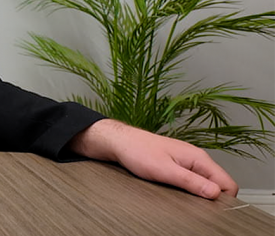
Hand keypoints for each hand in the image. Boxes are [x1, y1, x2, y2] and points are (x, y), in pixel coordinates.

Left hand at [68, 119, 237, 199]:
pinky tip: (177, 190)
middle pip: (218, 184)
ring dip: (199, 193)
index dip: (223, 199)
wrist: (120, 142)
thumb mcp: (165, 171)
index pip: (228, 183)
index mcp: (198, 158)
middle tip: (193, 204)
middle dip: (211, 197)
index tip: (210, 208)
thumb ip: (191, 182)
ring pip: (205, 183)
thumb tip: (215, 193)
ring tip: (182, 196)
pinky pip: (193, 180)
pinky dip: (189, 188)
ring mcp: (188, 161)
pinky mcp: (178, 165)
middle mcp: (196, 159)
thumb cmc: (138, 151)